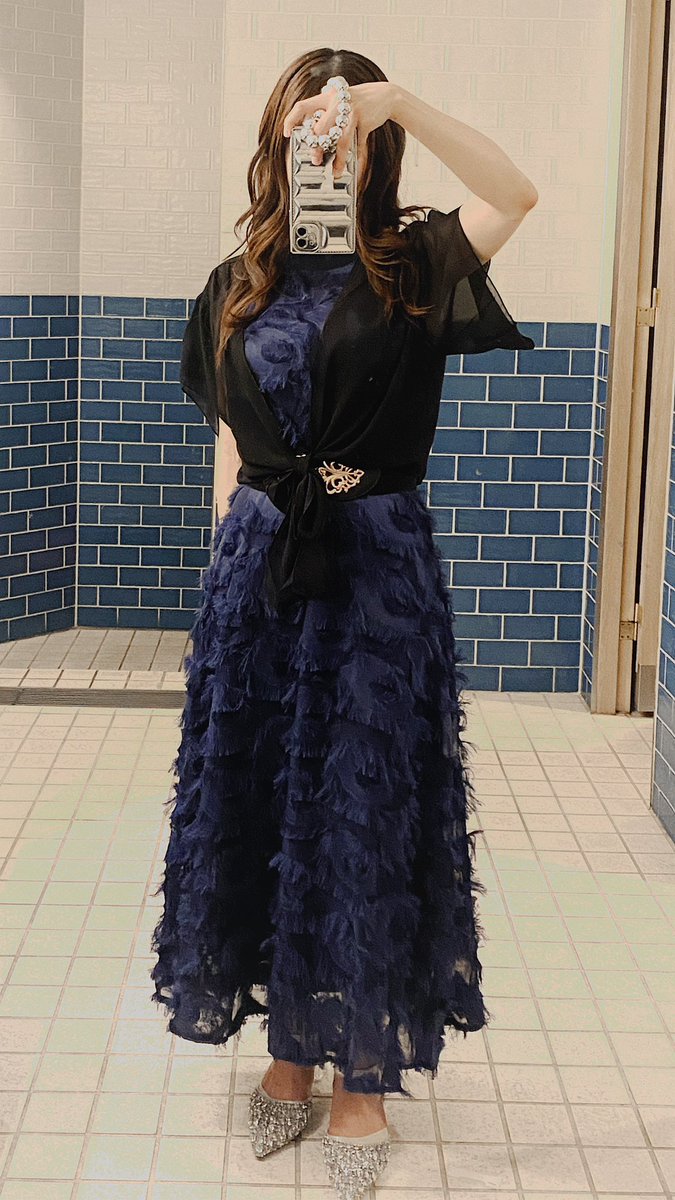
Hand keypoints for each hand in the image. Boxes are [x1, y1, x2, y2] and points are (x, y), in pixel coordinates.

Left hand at [282, 81, 396, 178]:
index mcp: (327, 97)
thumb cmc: (359, 103)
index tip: (286, 134)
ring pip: (340, 139)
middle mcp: (336, 102)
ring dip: (337, 159)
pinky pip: (357, 143)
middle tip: (315, 160)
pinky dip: (355, 155)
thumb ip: (328, 116)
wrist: (385, 96)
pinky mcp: (364, 119)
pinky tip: (353, 164)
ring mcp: (351, 110)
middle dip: (316, 147)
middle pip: (319, 127)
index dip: (292, 120)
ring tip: (335, 172)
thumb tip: (317, 140)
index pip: (302, 106)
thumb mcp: (341, 103)